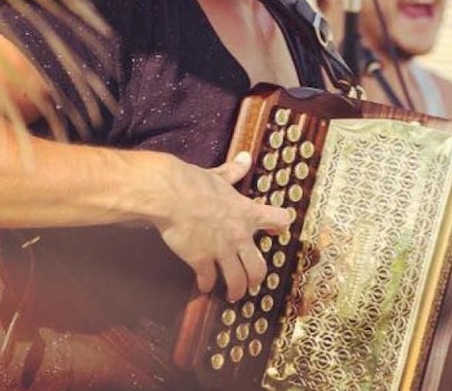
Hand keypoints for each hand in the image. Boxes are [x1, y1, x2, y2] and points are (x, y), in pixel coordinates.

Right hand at [153, 151, 291, 301]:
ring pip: (238, 280)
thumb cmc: (195, 183)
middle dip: (257, 278)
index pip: (280, 220)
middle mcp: (240, 235)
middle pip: (259, 267)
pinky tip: (204, 286)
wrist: (171, 195)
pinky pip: (208, 279)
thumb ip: (235, 171)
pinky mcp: (200, 260)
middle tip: (253, 282)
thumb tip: (246, 157)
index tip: (276, 231)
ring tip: (234, 294)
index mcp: (248, 212)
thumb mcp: (220, 175)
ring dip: (236, 289)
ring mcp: (221, 250)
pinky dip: (207, 285)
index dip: (280, 226)